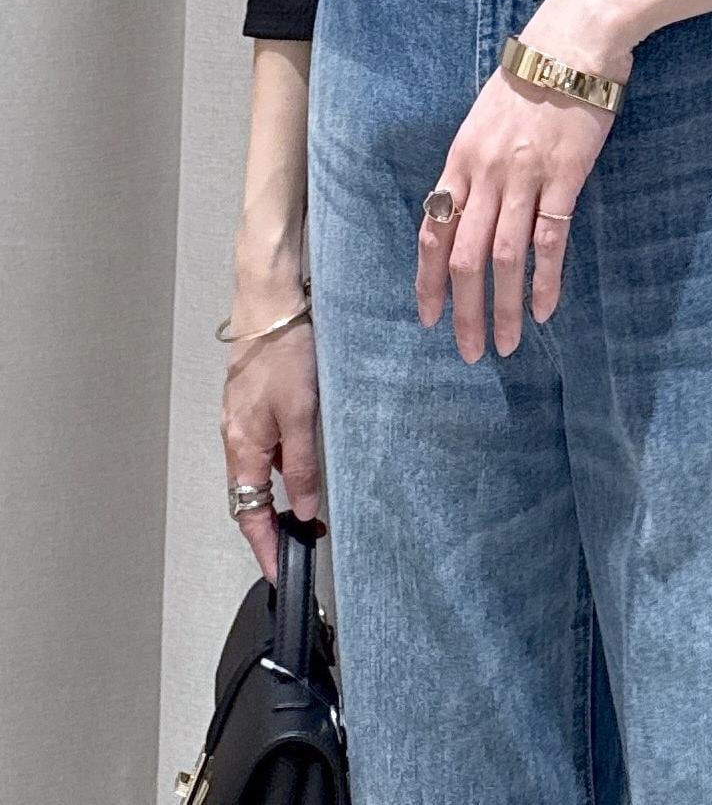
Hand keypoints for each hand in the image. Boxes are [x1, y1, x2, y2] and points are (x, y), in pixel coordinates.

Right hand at [220, 283, 323, 582]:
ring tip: (311, 510)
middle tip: (301, 545)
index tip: (280, 572)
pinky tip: (306, 460)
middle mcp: (235, 438)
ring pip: (258, 472)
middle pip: (249, 498)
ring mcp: (242, 420)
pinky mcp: (252, 403)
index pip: (249, 515)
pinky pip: (265, 447)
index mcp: (243, 447)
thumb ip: (303, 464)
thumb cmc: (284, 352)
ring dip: (279, 495)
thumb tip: (306, 506)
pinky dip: (282, 465)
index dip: (265, 547)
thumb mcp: (301, 413)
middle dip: (272, 527)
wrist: (269, 303)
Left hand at [416, 0, 637, 360]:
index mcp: (460, 157)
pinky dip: (545, 279)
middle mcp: (485, 172)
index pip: (433, 229)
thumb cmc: (532, 72)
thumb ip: (475, 159)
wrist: (574, 40)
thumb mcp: (486, 114)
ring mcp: (524, 176)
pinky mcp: (564, 177)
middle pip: (462, 255)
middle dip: (462, 310)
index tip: (427, 317)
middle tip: (467, 350)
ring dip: (503, 307)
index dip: (426, 278)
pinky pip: (549, 239)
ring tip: (507, 344)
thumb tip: (467, 199)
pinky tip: (545, 309)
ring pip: (503, 257)